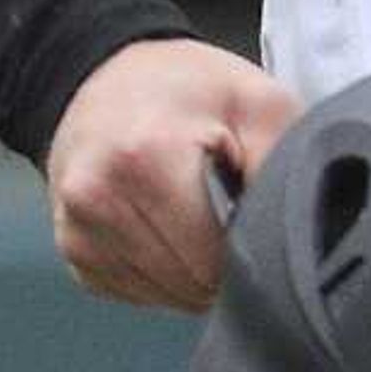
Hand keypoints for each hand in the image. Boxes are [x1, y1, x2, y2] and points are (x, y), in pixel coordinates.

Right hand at [42, 36, 299, 312]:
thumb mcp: (258, 101)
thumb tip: (298, 234)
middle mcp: (98, 200)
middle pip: (187, 284)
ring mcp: (77, 230)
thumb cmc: (188, 87)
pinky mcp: (72, 251)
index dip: (249, 252)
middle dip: (224, 265)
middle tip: (234, 214)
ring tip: (203, 217)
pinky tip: (173, 230)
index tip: (256, 218)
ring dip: (194, 275)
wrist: (106, 75)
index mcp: (147, 159)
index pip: (211, 259)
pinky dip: (164, 275)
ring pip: (162, 296)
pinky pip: (135, 292)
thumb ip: (282, 165)